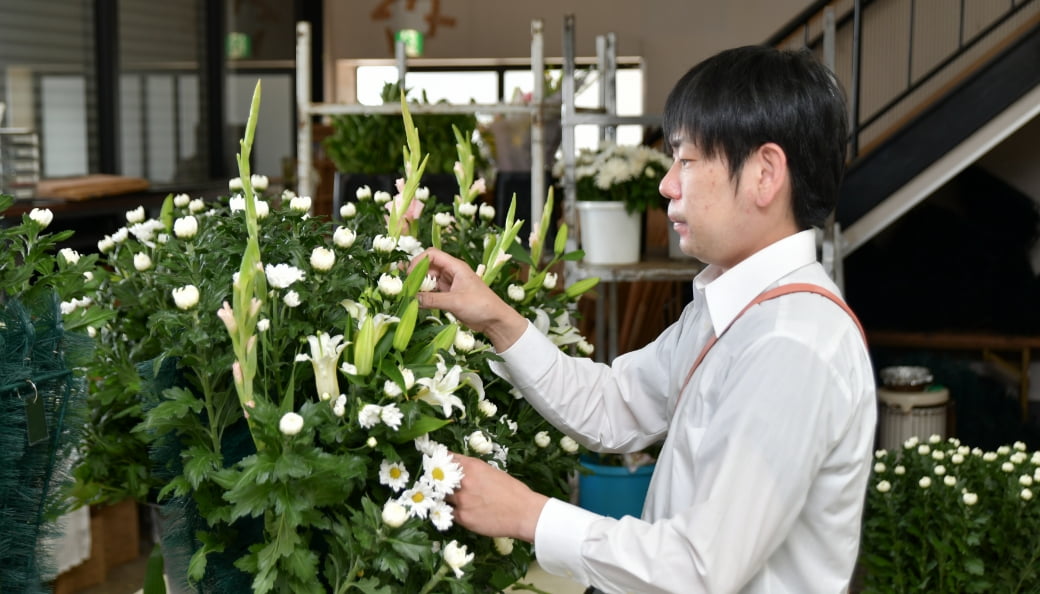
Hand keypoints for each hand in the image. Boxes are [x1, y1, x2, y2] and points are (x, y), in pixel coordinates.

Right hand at [410, 248, 527, 350]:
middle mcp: (451, 272)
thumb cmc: (481, 306)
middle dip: (416, 275)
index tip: (410, 275)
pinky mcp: (449, 295)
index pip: (432, 254)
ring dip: (420, 286)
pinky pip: (433, 291)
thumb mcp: (455, 302)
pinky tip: (416, 302)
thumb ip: (432, 300)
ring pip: (429, 280)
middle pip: (428, 267)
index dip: (418, 261)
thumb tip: (411, 299)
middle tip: (406, 288)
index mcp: (455, 267)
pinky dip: (425, 295)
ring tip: (408, 295)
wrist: (495, 320)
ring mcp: (450, 284)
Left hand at [448, 453, 548, 541]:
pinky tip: (465, 512)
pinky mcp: (462, 517)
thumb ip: (472, 470)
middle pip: (439, 479)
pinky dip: (455, 512)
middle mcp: (463, 482)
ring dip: (446, 498)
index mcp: (471, 466)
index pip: (446, 459)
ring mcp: (461, 500)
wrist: (524, 513)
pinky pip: (450, 513)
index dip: (439, 461)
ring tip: (456, 501)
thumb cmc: (512, 491)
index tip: (435, 463)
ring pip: (443, 498)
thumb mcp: (491, 472)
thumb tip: (458, 471)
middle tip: (441, 485)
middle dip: (440, 482)